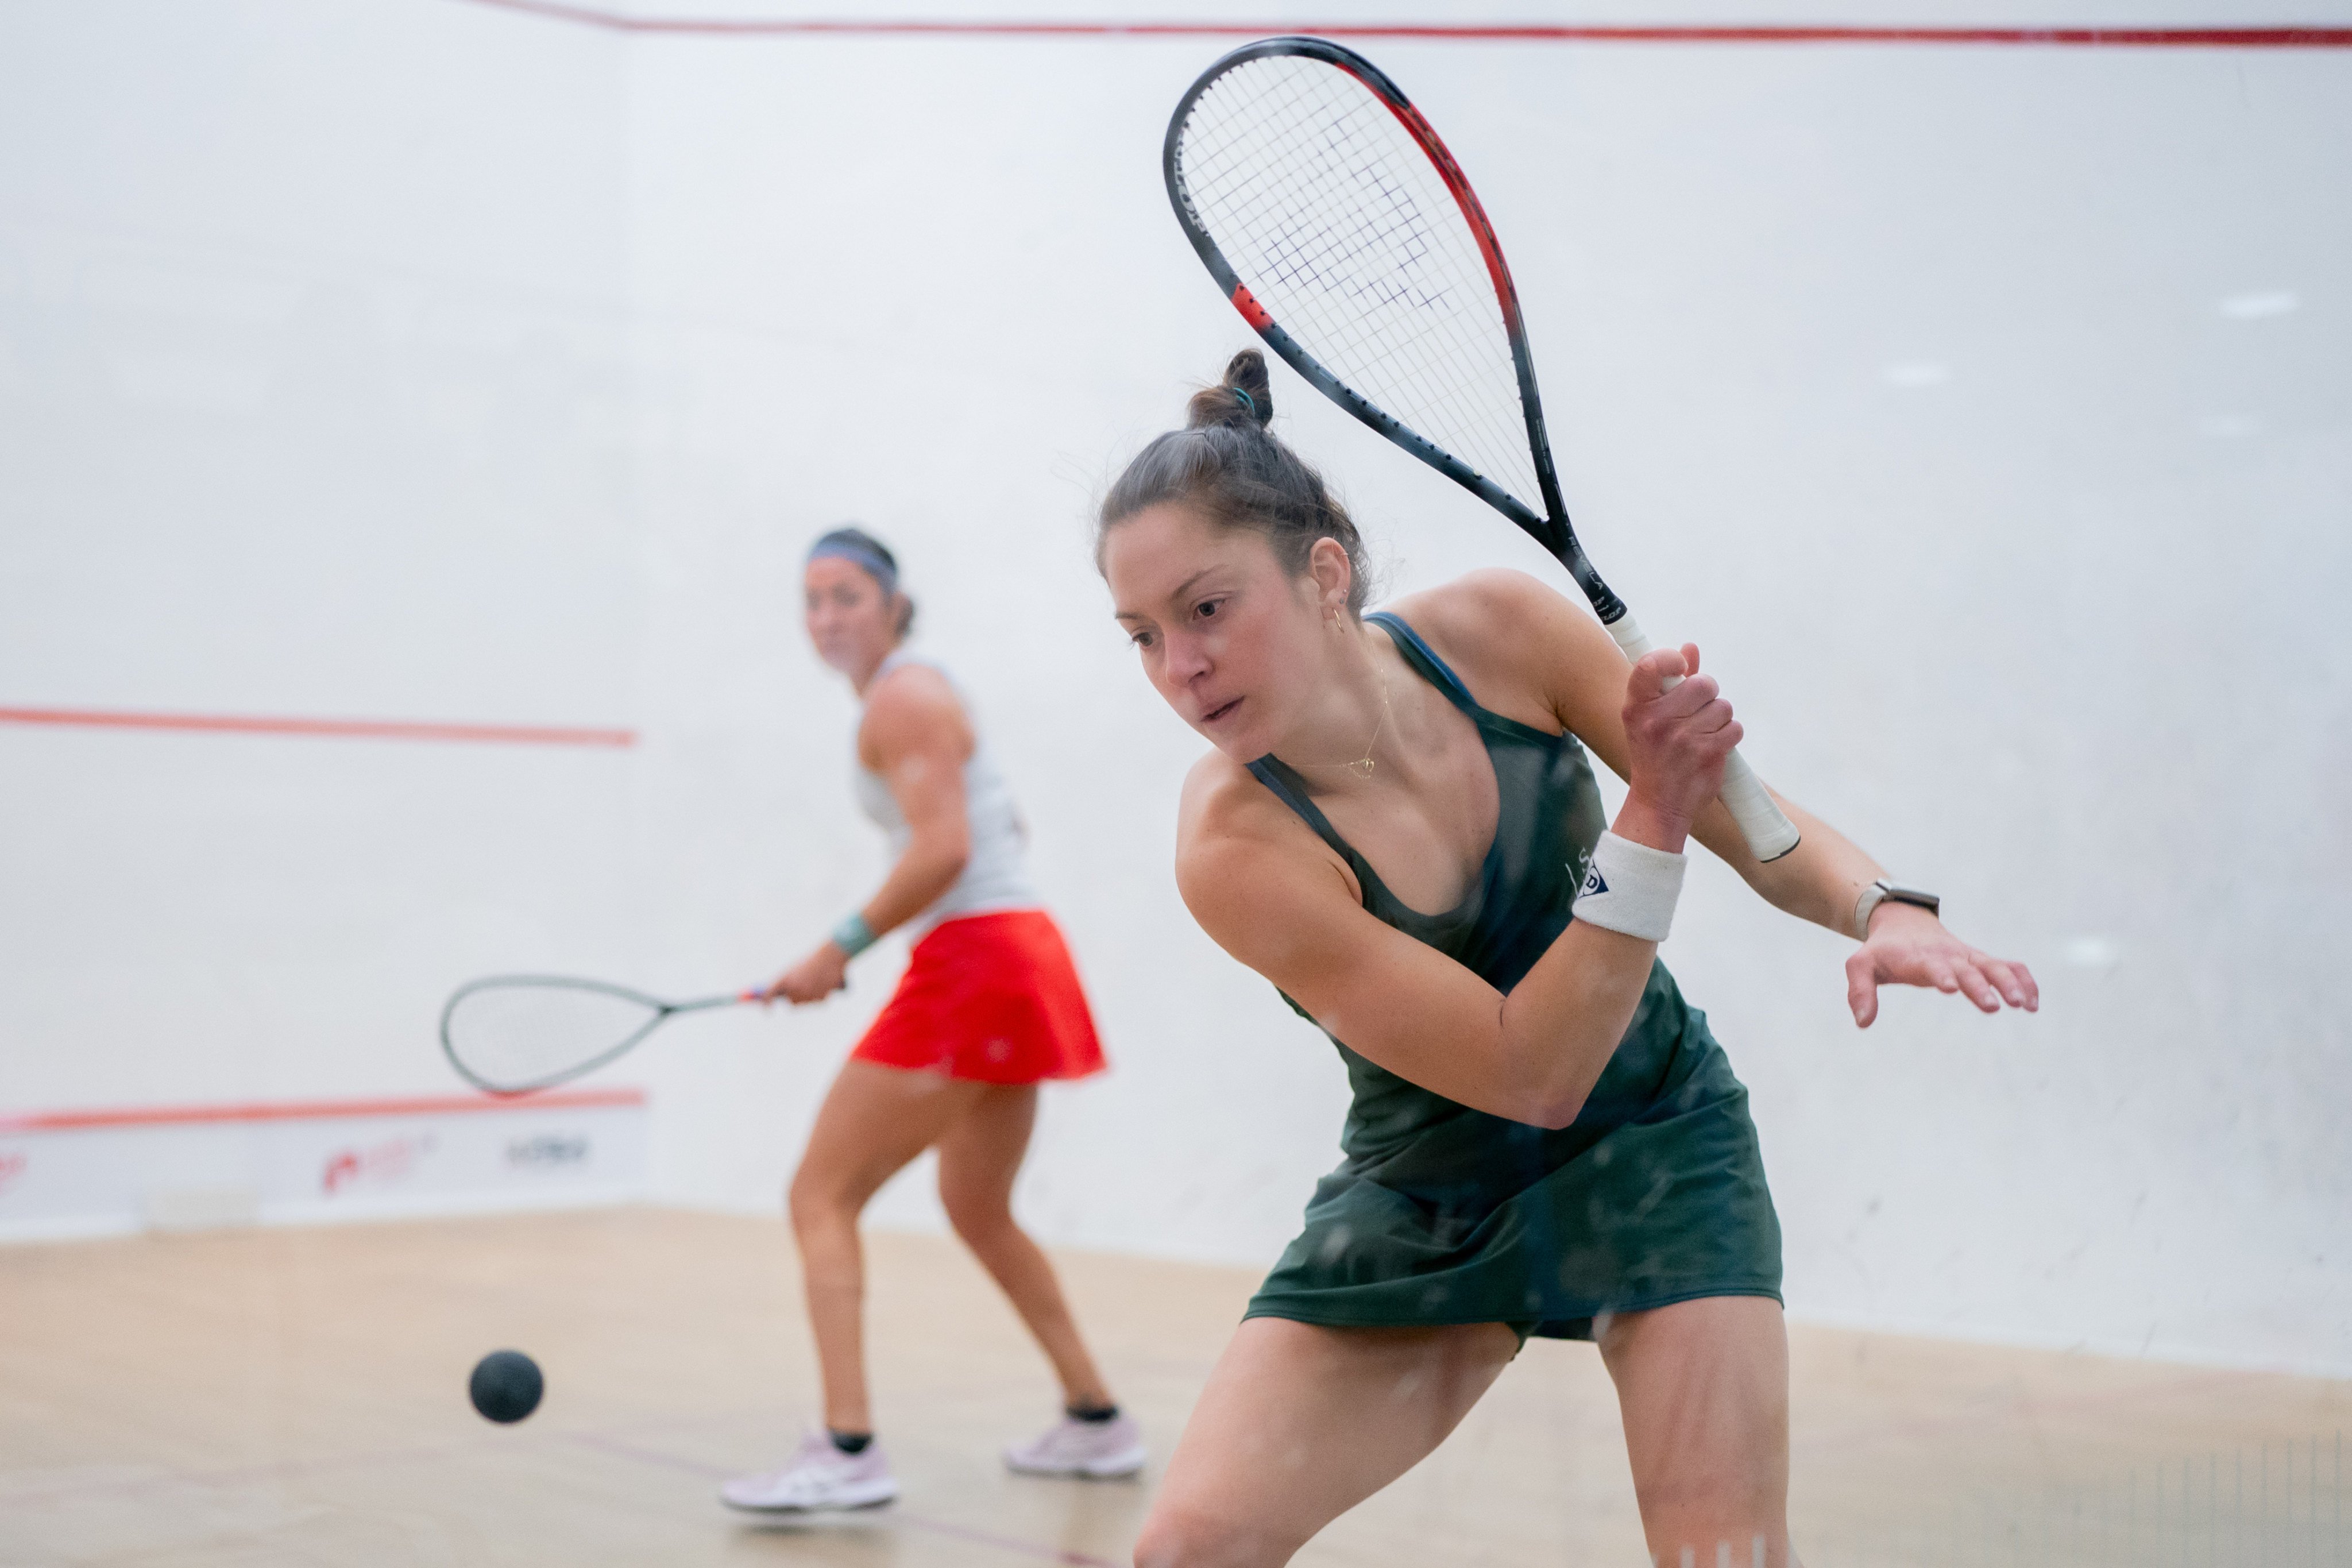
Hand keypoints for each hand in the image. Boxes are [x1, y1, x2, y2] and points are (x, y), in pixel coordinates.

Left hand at [764, 942, 849, 1005]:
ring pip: (807, 1002)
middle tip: (802, 988)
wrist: (832, 953)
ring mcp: (807, 994)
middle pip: (792, 1002)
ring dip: (811, 994)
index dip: (767, 1003)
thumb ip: (787, 981)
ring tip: (817, 978)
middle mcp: (794, 988)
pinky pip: (820, 1001)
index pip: (769, 994)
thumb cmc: (813, 959)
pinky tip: (826, 982)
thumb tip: (782, 994)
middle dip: (796, 997)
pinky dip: (823, 994)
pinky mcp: (821, 998)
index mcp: (784, 978)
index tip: (768, 1010)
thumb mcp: (796, 967)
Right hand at [1616, 643, 1740, 850]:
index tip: (1681, 667)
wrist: (1658, 802)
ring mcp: (1683, 738)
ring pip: (1722, 706)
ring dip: (1718, 718)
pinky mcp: (1708, 753)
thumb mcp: (1650, 717)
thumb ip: (1671, 680)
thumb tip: (1691, 648)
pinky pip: (1734, 727)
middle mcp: (1656, 721)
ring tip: (1701, 733)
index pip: (1652, 664)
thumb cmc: (1654, 755)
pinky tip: (1712, 746)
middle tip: (1697, 710)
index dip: (1672, 658)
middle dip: (1707, 693)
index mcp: (1636, 707)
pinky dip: (1728, 735)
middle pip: (1703, 683)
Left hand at [1845, 904, 2039, 1027]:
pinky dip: (2024, 980)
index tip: (1950, 988)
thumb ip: (1859, 991)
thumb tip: (1862, 1022)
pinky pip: (2009, 966)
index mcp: (1920, 957)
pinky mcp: (1981, 961)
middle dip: (1981, 986)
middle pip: (1969, 969)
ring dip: (2010, 983)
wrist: (1904, 923)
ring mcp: (1968, 957)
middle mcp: (1949, 956)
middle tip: (1993, 1006)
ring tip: (2024, 1006)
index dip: (1941, 975)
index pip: (1932, 966)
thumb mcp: (1861, 965)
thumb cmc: (1882, 951)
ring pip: (1995, 966)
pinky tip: (2033, 1004)